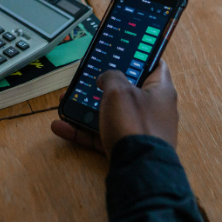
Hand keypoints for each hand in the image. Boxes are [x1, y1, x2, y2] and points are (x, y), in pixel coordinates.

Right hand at [51, 61, 178, 158]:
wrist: (138, 171)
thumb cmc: (135, 124)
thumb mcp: (119, 90)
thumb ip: (111, 77)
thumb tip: (106, 78)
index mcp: (160, 90)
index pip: (154, 65)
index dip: (139, 55)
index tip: (123, 51)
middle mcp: (154, 110)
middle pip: (126, 91)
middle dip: (102, 85)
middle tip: (85, 79)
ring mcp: (140, 131)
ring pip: (111, 114)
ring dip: (87, 108)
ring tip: (66, 102)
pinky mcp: (127, 148)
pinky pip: (102, 135)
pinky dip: (83, 131)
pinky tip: (61, 126)